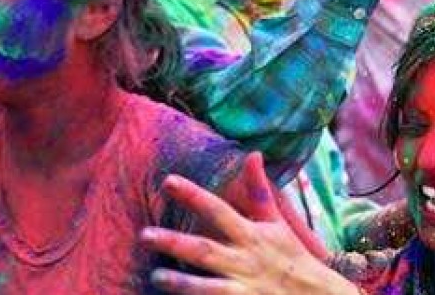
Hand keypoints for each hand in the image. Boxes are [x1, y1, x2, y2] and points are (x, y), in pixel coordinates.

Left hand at [140, 153, 357, 294]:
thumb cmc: (291, 255)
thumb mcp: (277, 222)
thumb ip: (259, 191)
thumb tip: (253, 154)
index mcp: (251, 235)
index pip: (218, 211)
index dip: (194, 196)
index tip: (168, 181)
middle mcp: (245, 260)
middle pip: (206, 250)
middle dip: (176, 243)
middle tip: (144, 234)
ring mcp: (243, 287)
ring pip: (208, 287)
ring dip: (181, 283)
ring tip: (156, 275)